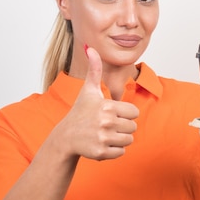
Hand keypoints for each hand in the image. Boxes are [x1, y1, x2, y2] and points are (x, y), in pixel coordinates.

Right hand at [56, 46, 139, 160]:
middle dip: (123, 127)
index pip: (134, 112)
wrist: (66, 137)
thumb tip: (90, 47)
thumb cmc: (80, 112)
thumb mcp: (88, 90)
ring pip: (129, 140)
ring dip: (120, 139)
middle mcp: (106, 122)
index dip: (125, 113)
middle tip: (107, 125)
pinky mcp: (101, 153)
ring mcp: (103, 138)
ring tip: (105, 134)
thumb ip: (94, 69)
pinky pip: (121, 152)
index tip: (112, 113)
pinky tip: (102, 143)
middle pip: (133, 127)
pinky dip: (114, 150)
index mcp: (107, 106)